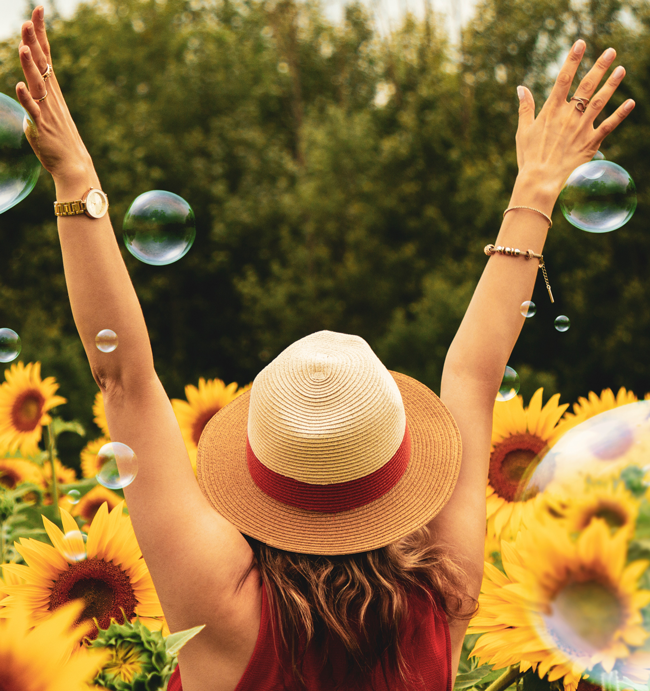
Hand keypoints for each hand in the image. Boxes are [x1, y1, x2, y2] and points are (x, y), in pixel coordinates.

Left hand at [15, 6, 94, 185]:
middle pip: (42, 64)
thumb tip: (27, 97)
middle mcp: (51, 97)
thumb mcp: (47, 116)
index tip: (37, 11)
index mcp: (52, 92)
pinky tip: (20, 85)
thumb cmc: (61, 143)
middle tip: (28, 20)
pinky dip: (27, 98)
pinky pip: (33, 110)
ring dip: (30, 66)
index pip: (46, 56)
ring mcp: (47, 111)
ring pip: (37, 84)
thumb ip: (36, 103)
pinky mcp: (42, 127)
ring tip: (24, 47)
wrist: (74, 166)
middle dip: (35, 42)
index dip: (41, 33)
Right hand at [515, 40, 634, 198]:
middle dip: (599, 66)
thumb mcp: (523, 131)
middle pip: (586, 86)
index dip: (572, 59)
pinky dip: (620, 114)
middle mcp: (568, 116)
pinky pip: (608, 126)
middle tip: (611, 51)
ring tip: (621, 69)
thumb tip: (521, 88)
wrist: (539, 180)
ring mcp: (581, 128)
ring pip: (599, 101)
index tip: (581, 43)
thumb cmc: (529, 157)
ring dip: (612, 85)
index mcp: (551, 111)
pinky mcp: (590, 143)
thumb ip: (525, 108)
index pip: (563, 78)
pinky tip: (630, 102)